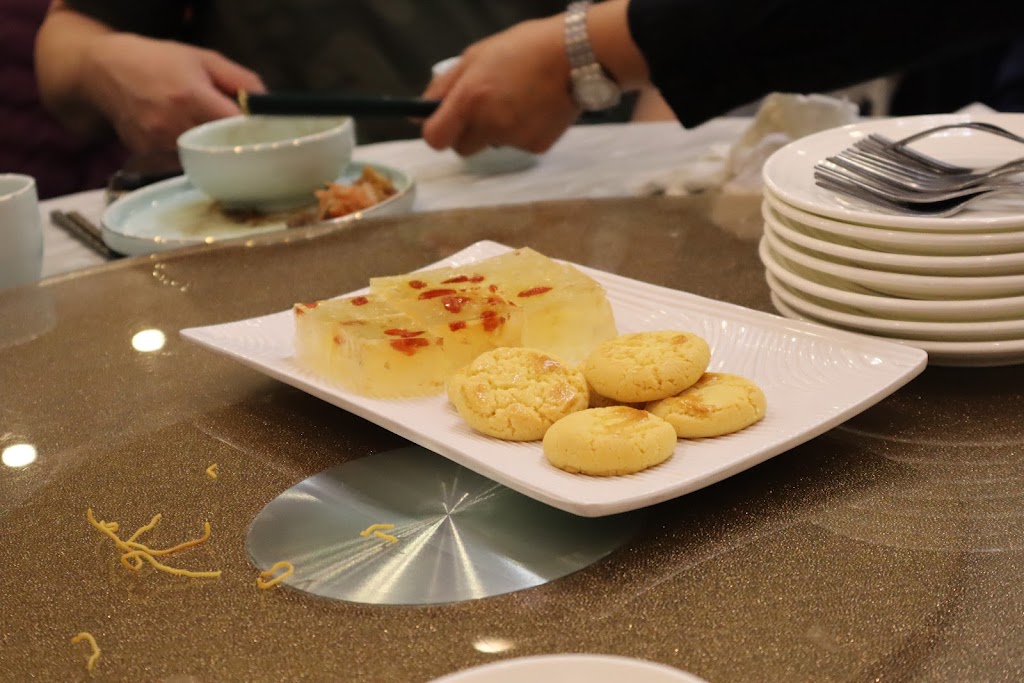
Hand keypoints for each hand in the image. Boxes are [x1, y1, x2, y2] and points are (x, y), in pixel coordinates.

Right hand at [82, 34, 265, 150]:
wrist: (104, 69)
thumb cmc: (159, 61)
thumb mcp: (204, 59)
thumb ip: (242, 80)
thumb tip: (267, 105)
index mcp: (193, 96)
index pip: (234, 127)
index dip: (252, 135)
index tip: (262, 137)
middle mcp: (174, 124)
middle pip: (220, 150)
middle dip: (235, 149)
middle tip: (244, 145)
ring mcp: (157, 143)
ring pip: (200, 162)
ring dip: (212, 156)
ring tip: (216, 143)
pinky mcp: (145, 154)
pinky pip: (179, 165)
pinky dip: (190, 159)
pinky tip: (189, 144)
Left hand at [421, 17, 579, 155]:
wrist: (577, 54)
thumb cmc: (524, 48)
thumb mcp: (475, 56)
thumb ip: (443, 87)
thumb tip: (416, 113)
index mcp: (469, 98)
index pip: (435, 138)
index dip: (436, 132)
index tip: (443, 124)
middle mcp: (490, 123)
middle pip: (462, 148)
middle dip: (468, 132)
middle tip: (486, 107)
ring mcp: (514, 138)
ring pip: (492, 145)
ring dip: (497, 130)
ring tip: (518, 99)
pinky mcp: (536, 146)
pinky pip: (518, 145)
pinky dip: (523, 131)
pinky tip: (536, 108)